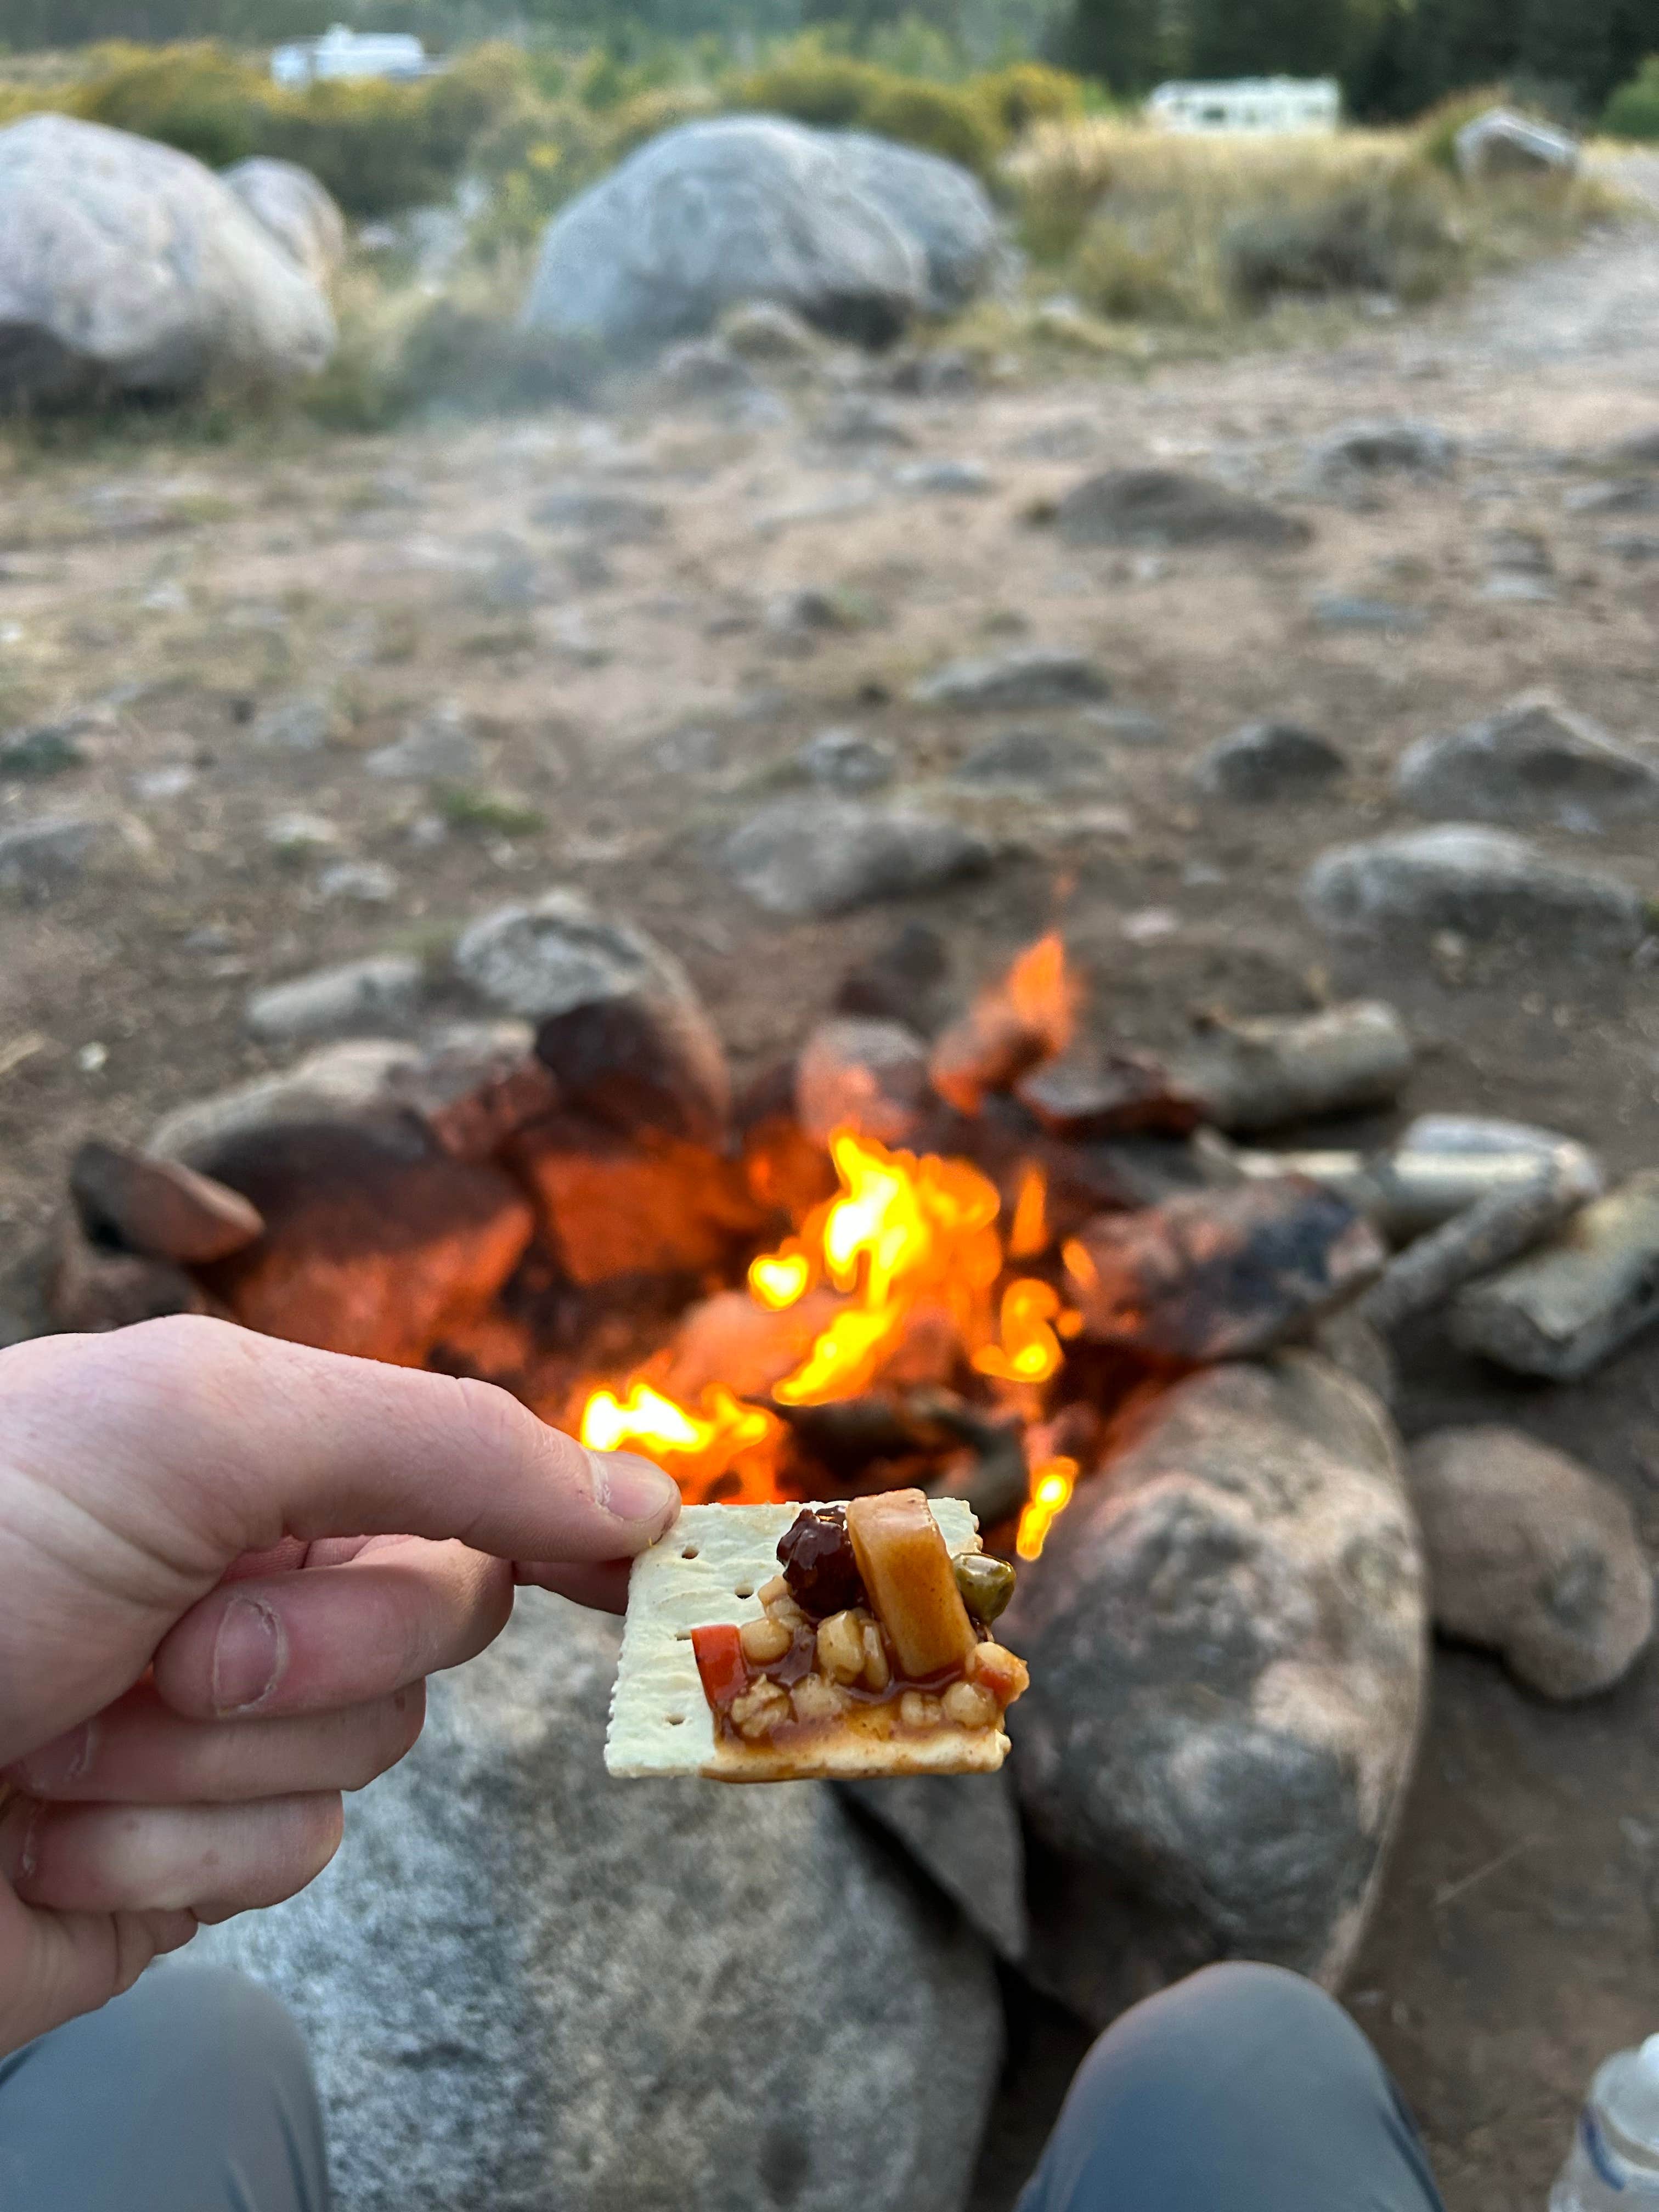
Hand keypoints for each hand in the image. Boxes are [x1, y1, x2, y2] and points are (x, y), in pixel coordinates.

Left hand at [0, 1314, 678, 2055]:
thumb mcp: (205, 1425)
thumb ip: (440, 1445)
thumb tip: (638, 1494)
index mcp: (245, 1459)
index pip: (460, 1478)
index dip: (561, 1516)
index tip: (657, 1559)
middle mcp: (242, 1587)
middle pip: (434, 1626)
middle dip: (308, 1643)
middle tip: (168, 1632)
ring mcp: (213, 1738)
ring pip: (363, 1761)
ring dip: (214, 1755)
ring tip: (66, 1730)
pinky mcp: (175, 1871)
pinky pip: (284, 1868)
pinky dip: (167, 1852)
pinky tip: (48, 1825)